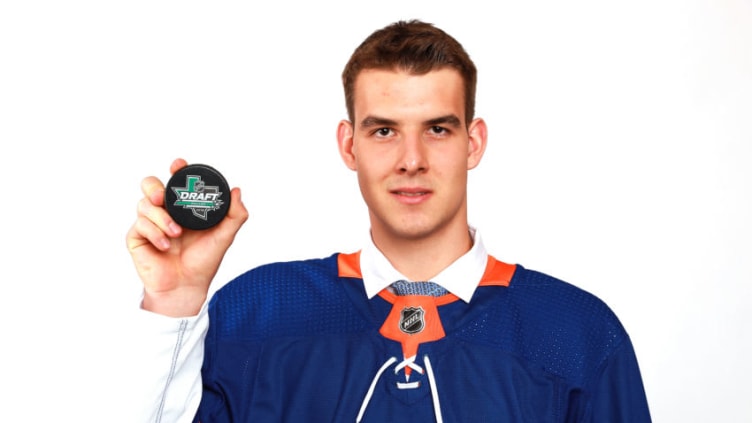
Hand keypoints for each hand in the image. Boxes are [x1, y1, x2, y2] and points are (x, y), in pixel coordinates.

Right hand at [126, 158, 248, 316]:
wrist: (187, 285)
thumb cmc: (204, 261)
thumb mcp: (225, 237)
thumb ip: (235, 215)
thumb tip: (237, 190)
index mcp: (184, 207)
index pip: (177, 181)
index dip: (176, 169)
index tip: (179, 165)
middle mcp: (165, 211)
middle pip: (150, 184)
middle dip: (155, 186)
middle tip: (163, 197)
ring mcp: (149, 223)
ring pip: (144, 204)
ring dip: (160, 217)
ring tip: (175, 233)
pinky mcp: (137, 237)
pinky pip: (140, 225)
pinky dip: (155, 234)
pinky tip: (165, 246)